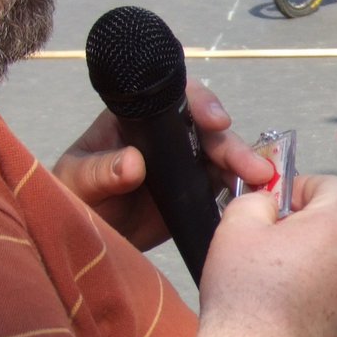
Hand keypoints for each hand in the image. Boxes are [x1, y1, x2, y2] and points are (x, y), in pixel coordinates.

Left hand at [54, 80, 273, 249]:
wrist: (82, 237)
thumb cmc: (73, 196)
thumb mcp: (77, 181)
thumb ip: (101, 171)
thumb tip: (134, 162)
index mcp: (137, 120)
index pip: (174, 99)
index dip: (200, 103)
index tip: (216, 120)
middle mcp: (166, 137)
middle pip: (207, 131)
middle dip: (233, 145)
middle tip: (254, 168)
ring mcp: (183, 164)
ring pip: (221, 157)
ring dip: (244, 168)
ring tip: (263, 184)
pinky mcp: (194, 192)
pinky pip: (223, 187)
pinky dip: (241, 191)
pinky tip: (256, 200)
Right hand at [199, 173, 336, 336]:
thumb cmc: (243, 291)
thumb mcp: (236, 228)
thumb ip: (258, 200)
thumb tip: (272, 205)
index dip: (307, 188)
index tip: (281, 206)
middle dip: (312, 227)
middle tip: (274, 245)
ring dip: (319, 263)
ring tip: (281, 283)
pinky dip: (324, 297)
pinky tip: (292, 313)